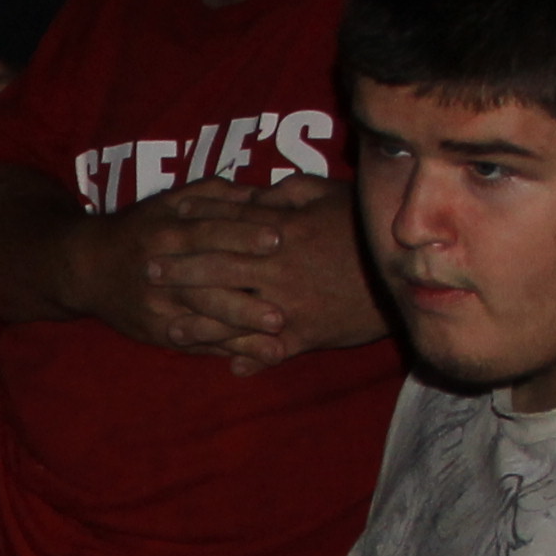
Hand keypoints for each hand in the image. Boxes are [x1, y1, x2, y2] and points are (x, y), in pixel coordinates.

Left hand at [108, 173, 380, 374]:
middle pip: (218, 268)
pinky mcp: (306, 333)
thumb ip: (289, 190)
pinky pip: (270, 349)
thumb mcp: (331, 193)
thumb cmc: (365, 225)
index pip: (229, 224)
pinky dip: (248, 357)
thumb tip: (255, 193)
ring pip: (234, 314)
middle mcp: (278, 269)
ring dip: (199, 322)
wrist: (407, 270)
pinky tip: (226, 365)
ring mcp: (289, 304)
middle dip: (180, 270)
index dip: (197, 221)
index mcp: (282, 231)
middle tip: (147, 270)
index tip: (170, 220)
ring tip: (169, 326)